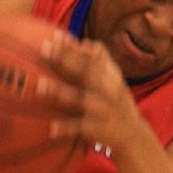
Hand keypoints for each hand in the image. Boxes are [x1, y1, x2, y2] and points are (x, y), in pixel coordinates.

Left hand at [35, 30, 142, 155]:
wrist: (133, 136)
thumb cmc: (116, 104)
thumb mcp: (114, 81)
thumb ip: (100, 62)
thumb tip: (85, 43)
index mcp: (110, 76)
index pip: (93, 55)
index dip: (74, 47)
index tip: (55, 36)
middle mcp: (108, 90)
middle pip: (86, 72)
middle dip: (65, 59)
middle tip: (43, 49)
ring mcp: (103, 110)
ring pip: (81, 99)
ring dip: (60, 91)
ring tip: (39, 85)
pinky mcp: (97, 129)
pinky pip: (80, 128)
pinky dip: (66, 128)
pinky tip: (51, 127)